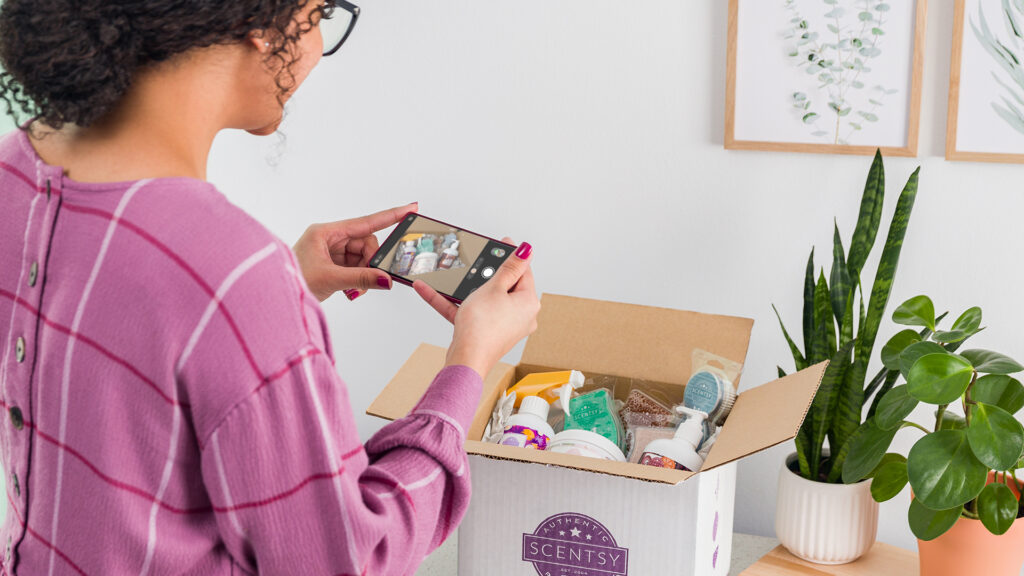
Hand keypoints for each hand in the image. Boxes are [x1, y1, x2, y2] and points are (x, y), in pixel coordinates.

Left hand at [293, 203, 416, 301]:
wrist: (274, 297)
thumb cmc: (291, 280)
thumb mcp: (331, 279)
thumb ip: (362, 278)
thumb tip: (386, 280)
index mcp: (325, 232)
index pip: (365, 222)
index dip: (390, 216)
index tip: (410, 209)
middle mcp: (329, 239)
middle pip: (365, 244)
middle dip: (370, 262)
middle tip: (372, 278)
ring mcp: (330, 252)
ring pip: (362, 258)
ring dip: (364, 274)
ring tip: (354, 289)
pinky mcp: (331, 265)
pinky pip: (355, 268)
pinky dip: (357, 279)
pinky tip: (351, 290)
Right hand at [413, 239, 539, 378]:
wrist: (465, 360)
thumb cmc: (482, 328)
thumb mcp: (494, 288)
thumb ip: (509, 268)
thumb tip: (526, 250)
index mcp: (529, 302)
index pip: (523, 272)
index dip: (511, 256)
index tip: (502, 243)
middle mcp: (521, 315)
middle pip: (504, 285)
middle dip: (487, 274)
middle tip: (478, 259)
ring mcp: (504, 326)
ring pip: (484, 299)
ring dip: (465, 288)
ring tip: (451, 276)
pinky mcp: (487, 333)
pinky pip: (470, 312)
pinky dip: (454, 304)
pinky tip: (429, 291)